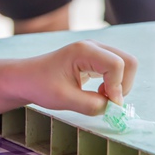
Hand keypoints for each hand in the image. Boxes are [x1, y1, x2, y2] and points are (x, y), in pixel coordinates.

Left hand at [20, 40, 137, 115]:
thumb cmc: (40, 85)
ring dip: (120, 85)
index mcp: (84, 50)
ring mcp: (96, 51)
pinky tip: (98, 92)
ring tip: (100, 96)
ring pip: (126, 66)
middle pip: (128, 62)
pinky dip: (114, 84)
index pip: (117, 64)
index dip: (117, 87)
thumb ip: (92, 105)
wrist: (26, 78)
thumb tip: (113, 108)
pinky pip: (117, 70)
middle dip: (123, 84)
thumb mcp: (64, 99)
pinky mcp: (96, 60)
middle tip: (106, 99)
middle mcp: (93, 46)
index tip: (106, 102)